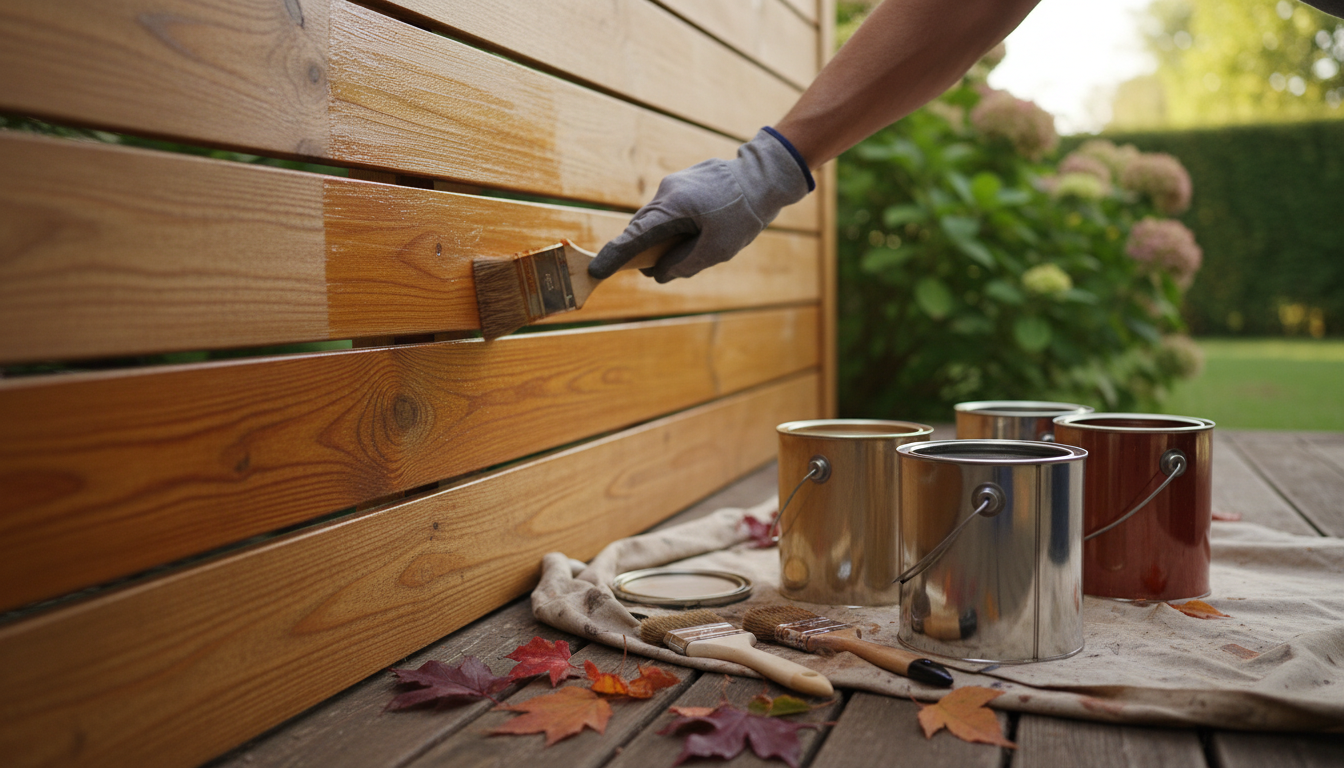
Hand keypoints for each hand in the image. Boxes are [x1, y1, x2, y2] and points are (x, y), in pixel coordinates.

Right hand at [588, 128, 812, 282]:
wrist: (764, 176)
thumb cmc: (744, 214)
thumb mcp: (717, 250)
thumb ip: (684, 265)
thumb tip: (659, 273)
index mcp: (672, 207)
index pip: (633, 237)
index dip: (613, 257)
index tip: (595, 271)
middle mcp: (666, 191)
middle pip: (642, 228)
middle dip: (644, 252)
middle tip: (657, 270)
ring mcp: (674, 183)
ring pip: (658, 219)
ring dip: (665, 239)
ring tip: (694, 246)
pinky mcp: (684, 181)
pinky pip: (671, 209)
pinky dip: (676, 226)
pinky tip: (701, 230)